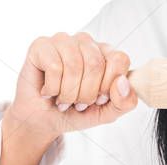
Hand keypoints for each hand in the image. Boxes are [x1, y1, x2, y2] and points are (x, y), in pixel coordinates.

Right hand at [6, 32, 136, 146]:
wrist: (43, 120)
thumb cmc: (75, 112)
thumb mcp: (106, 113)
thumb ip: (124, 102)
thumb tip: (123, 82)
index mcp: (107, 54)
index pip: (119, 59)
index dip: (108, 85)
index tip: (98, 99)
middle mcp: (87, 43)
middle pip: (95, 64)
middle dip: (86, 94)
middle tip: (77, 103)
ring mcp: (64, 41)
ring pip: (74, 66)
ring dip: (68, 93)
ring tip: (63, 99)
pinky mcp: (42, 45)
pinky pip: (54, 66)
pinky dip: (52, 88)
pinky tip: (48, 91)